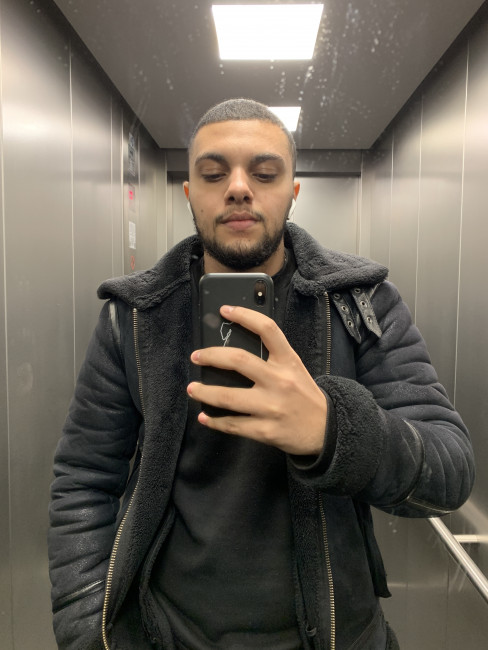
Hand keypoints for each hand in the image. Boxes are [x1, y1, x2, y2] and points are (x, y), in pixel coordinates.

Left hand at [187, 305, 326, 455]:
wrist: (328, 431)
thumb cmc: (304, 396)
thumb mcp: (294, 370)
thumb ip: (272, 358)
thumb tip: (234, 351)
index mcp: (288, 361)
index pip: (267, 329)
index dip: (244, 315)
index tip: (225, 310)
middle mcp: (279, 381)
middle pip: (239, 360)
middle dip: (211, 356)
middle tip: (196, 356)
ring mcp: (272, 407)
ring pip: (229, 397)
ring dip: (205, 392)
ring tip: (192, 389)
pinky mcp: (266, 431)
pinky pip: (233, 425)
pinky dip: (215, 421)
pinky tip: (205, 417)